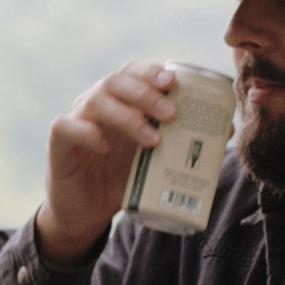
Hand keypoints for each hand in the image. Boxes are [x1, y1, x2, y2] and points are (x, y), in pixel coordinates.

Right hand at [35, 61, 176, 264]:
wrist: (86, 212)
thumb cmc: (123, 179)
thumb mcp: (155, 159)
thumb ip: (182, 142)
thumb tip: (226, 131)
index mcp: (121, 100)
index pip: (133, 72)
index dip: (151, 72)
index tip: (173, 82)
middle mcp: (97, 103)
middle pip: (117, 82)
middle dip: (146, 94)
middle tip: (170, 114)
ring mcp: (76, 119)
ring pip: (96, 101)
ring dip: (126, 116)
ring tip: (152, 138)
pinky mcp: (58, 143)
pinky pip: (66, 127)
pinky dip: (86, 132)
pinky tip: (103, 145)